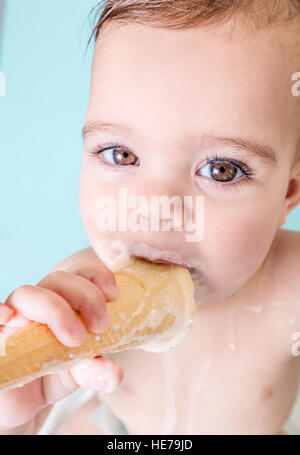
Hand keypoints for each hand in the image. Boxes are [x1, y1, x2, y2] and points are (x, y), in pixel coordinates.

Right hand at [0, 262, 123, 431]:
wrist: (19, 402)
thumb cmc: (51, 375)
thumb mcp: (80, 374)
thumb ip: (97, 370)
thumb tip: (114, 373)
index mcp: (64, 303)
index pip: (79, 274)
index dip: (96, 276)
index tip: (114, 295)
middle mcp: (38, 305)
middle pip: (58, 280)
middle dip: (85, 296)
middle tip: (100, 326)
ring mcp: (14, 319)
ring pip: (28, 294)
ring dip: (55, 309)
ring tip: (75, 338)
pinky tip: (8, 317)